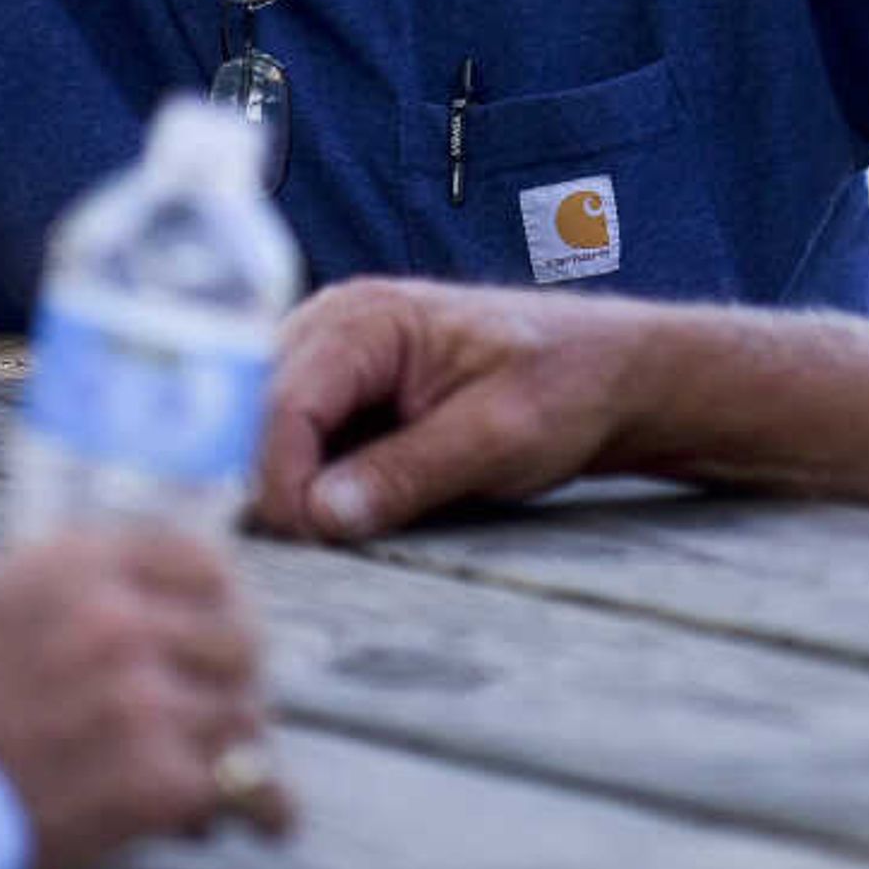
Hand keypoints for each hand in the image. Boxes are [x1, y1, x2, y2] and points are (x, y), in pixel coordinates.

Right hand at [0, 529, 289, 868]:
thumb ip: (23, 579)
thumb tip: (55, 582)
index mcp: (77, 568)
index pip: (201, 561)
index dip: (218, 597)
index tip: (217, 624)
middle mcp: (122, 623)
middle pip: (239, 637)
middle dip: (232, 675)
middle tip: (222, 702)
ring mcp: (143, 702)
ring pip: (243, 714)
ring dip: (235, 744)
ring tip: (224, 768)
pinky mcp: (151, 781)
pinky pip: (237, 787)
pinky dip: (249, 808)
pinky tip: (251, 821)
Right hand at [251, 278, 646, 541]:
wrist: (611, 372)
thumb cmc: (567, 386)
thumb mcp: (498, 437)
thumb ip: (408, 473)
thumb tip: (320, 517)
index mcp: (367, 318)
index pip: (282, 400)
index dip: (281, 477)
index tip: (309, 542)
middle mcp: (333, 323)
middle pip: (256, 410)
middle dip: (273, 482)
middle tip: (310, 549)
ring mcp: (331, 355)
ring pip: (266, 428)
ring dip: (286, 483)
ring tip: (325, 535)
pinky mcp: (341, 390)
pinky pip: (296, 439)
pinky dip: (308, 479)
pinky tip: (339, 513)